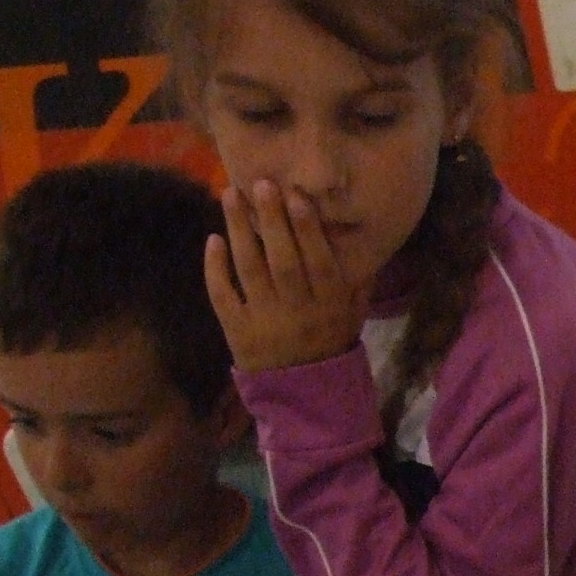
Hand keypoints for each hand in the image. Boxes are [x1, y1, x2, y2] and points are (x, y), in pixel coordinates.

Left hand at [204, 180, 370, 372]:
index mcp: (330, 306)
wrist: (304, 391)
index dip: (307, 229)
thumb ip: (358, 280)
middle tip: (261, 184)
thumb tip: (361, 238)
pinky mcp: (237, 330)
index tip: (296, 196)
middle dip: (271, 221)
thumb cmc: (330, 342)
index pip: (320, 262)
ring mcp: (265, 321)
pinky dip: (216, 268)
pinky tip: (213, 240)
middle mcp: (298, 311)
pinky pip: (224, 295)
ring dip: (239, 231)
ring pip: (250, 270)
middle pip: (283, 261)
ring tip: (231, 196)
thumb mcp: (354, 314)